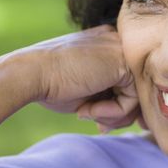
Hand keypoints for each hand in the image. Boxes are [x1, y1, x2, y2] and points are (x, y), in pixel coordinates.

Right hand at [14, 25, 142, 131]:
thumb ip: (111, 97)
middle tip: (100, 126)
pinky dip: (112, 112)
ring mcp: (123, 49)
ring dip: (113, 115)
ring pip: (137, 96)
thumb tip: (136, 119)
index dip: (119, 108)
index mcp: (108, 43)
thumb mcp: (88, 90)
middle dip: (120, 115)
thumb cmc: (51, 84)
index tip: (101, 123)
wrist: (30, 74)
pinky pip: (133, 99)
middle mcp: (118, 41)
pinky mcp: (124, 62)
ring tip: (87, 114)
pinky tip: (88, 109)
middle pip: (136, 88)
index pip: (128, 81)